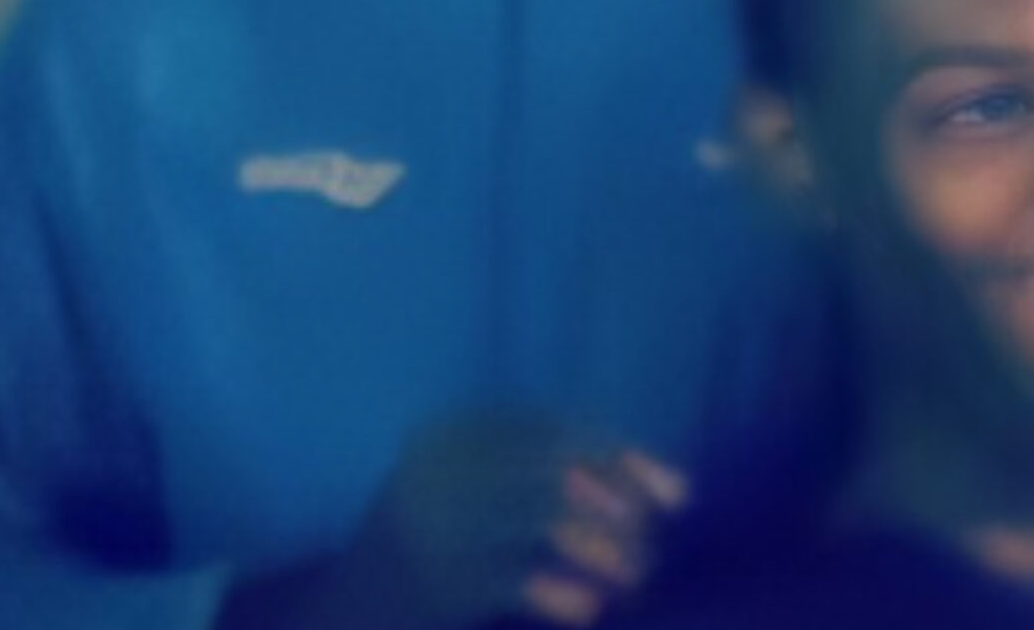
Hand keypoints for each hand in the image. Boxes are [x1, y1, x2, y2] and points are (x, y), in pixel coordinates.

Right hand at [344, 413, 686, 629]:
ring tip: (634, 575)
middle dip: (618, 498)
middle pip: (550, 463)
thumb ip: (544, 478)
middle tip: (651, 541)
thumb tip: (654, 491)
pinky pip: (514, 577)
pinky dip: (557, 592)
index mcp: (449, 433)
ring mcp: (435, 520)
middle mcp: (439, 464)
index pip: (551, 426)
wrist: (354, 603)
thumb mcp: (474, 493)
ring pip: (540, 515)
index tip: (679, 495)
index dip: (621, 453)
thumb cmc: (439, 542)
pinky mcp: (437, 578)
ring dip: (602, 547)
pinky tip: (587, 608)